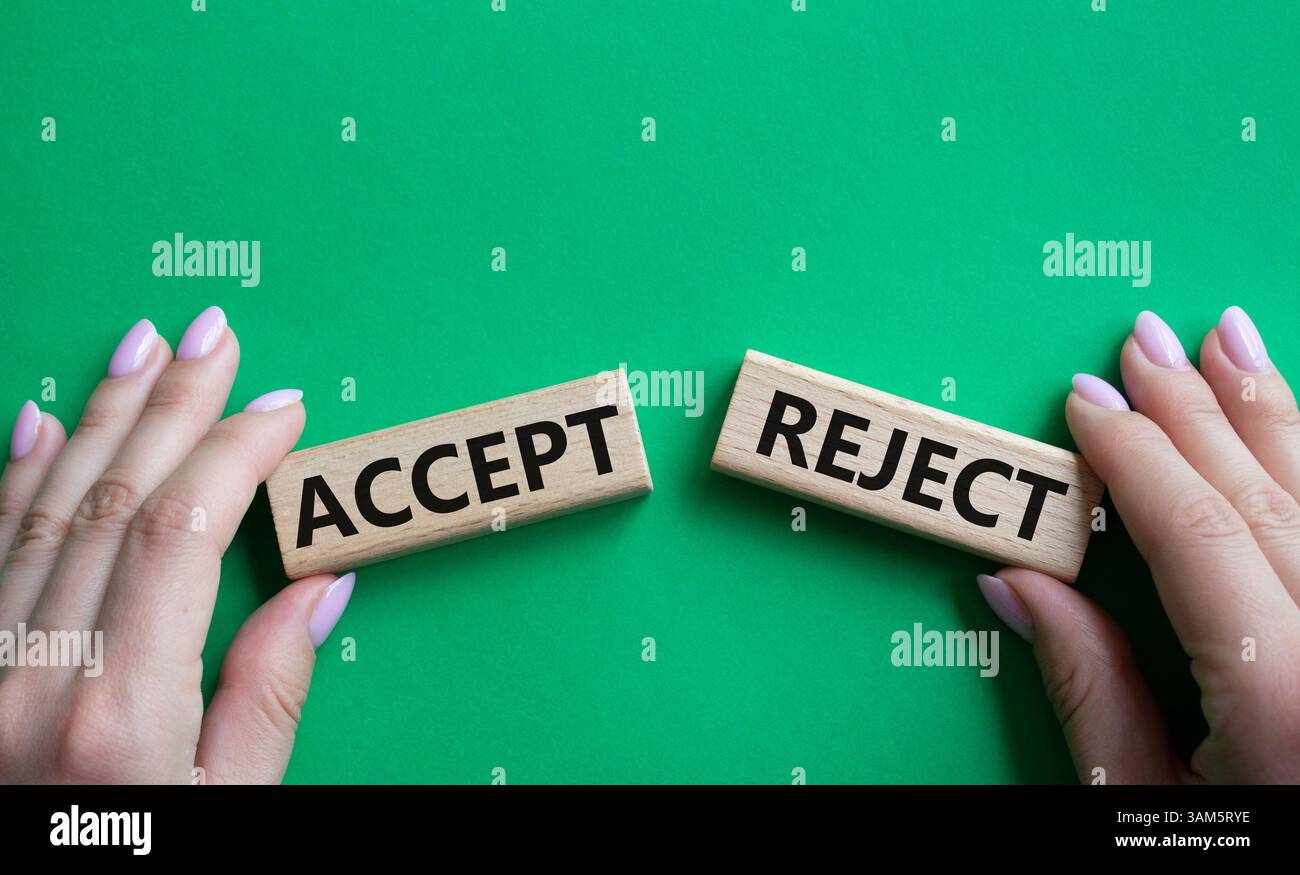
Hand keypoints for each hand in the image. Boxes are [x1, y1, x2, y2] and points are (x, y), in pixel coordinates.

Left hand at [0, 306, 353, 782]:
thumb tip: (319, 585)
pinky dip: (19, 474)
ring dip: (101, 414)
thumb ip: (270, 692)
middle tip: (216, 336)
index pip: (186, 531)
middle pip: (115, 499)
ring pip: (45, 505)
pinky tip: (46, 421)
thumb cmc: (144, 866)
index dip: (236, 452)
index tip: (283, 408)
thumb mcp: (233, 808)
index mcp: (121, 711)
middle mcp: (34, 676)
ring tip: (142, 345)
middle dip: (173, 404)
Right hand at [979, 307, 1299, 783]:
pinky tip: (1299, 424)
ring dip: (1274, 408)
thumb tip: (1021, 586)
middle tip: (1143, 338)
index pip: (1198, 532)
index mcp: (1284, 696)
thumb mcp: (1148, 805)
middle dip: (1198, 406)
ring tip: (1229, 338)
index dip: (1136, 455)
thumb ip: (1087, 687)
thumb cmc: (1249, 864)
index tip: (1086, 402)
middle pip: (1268, 495)